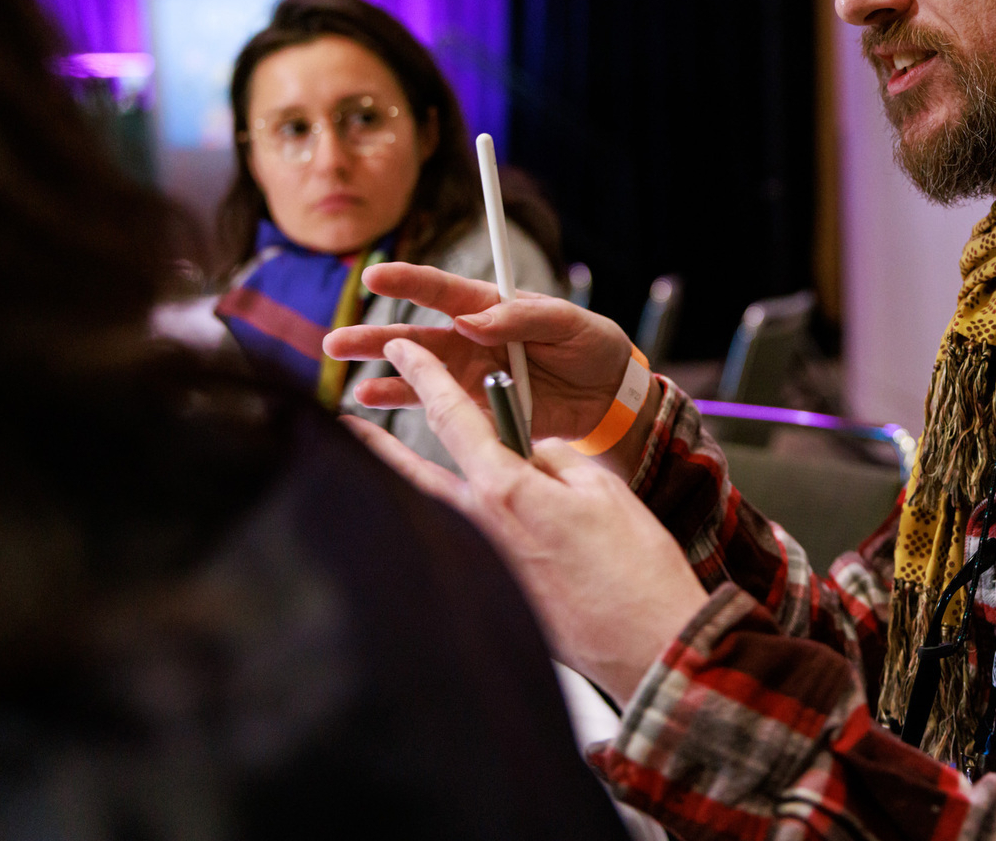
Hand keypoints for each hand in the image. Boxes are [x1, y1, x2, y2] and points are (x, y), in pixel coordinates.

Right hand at [324, 263, 640, 441]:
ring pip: (418, 375)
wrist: (611, 394)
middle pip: (415, 337)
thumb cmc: (592, 344)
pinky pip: (442, 411)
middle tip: (335, 341)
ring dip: (383, 378)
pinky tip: (376, 404)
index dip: (408, 282)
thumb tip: (472, 322)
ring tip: (346, 381)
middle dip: (374, 338)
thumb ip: (522, 319)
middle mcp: (471, 340)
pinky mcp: (482, 411)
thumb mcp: (568, 322)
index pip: (443, 291)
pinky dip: (410, 409)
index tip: (374, 275)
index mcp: (491, 307)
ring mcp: (471, 377)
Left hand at [347, 337, 708, 703]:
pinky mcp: (498, 597)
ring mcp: (484, 568)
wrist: (648, 647)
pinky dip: (444, 523)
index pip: (453, 417)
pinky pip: (461, 546)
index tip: (403, 348)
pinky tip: (444, 519)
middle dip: (379, 445)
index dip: (426, 375)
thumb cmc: (636, 569)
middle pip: (414, 474)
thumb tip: (529, 455)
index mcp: (505, 490)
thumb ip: (553, 461)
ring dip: (406, 483)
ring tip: (379, 465)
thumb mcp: (600, 489)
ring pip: (433, 512)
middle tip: (347, 423)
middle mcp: (480, 530)